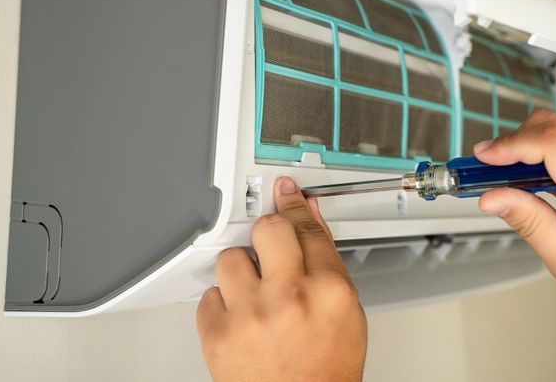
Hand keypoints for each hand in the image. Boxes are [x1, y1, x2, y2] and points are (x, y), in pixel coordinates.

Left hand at [197, 177, 366, 381]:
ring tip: (255, 296)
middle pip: (268, 230)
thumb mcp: (346, 313)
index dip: (294, 206)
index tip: (284, 193)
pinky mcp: (218, 334)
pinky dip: (222, 305)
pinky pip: (209, 295)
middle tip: (270, 246)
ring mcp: (251, 315)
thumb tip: (311, 220)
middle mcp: (290, 297)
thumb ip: (328, 262)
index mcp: (329, 290)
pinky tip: (241, 320)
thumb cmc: (326, 370)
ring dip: (242, 273)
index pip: (308, 229)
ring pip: (231, 258)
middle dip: (268, 233)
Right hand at [474, 110, 555, 379]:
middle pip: (551, 125)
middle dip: (511, 143)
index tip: (482, 158)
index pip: (551, 142)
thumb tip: (493, 198)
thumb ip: (530, 224)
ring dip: (529, 146)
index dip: (509, 144)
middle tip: (486, 173)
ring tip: (512, 182)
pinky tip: (542, 179)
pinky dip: (549, 148)